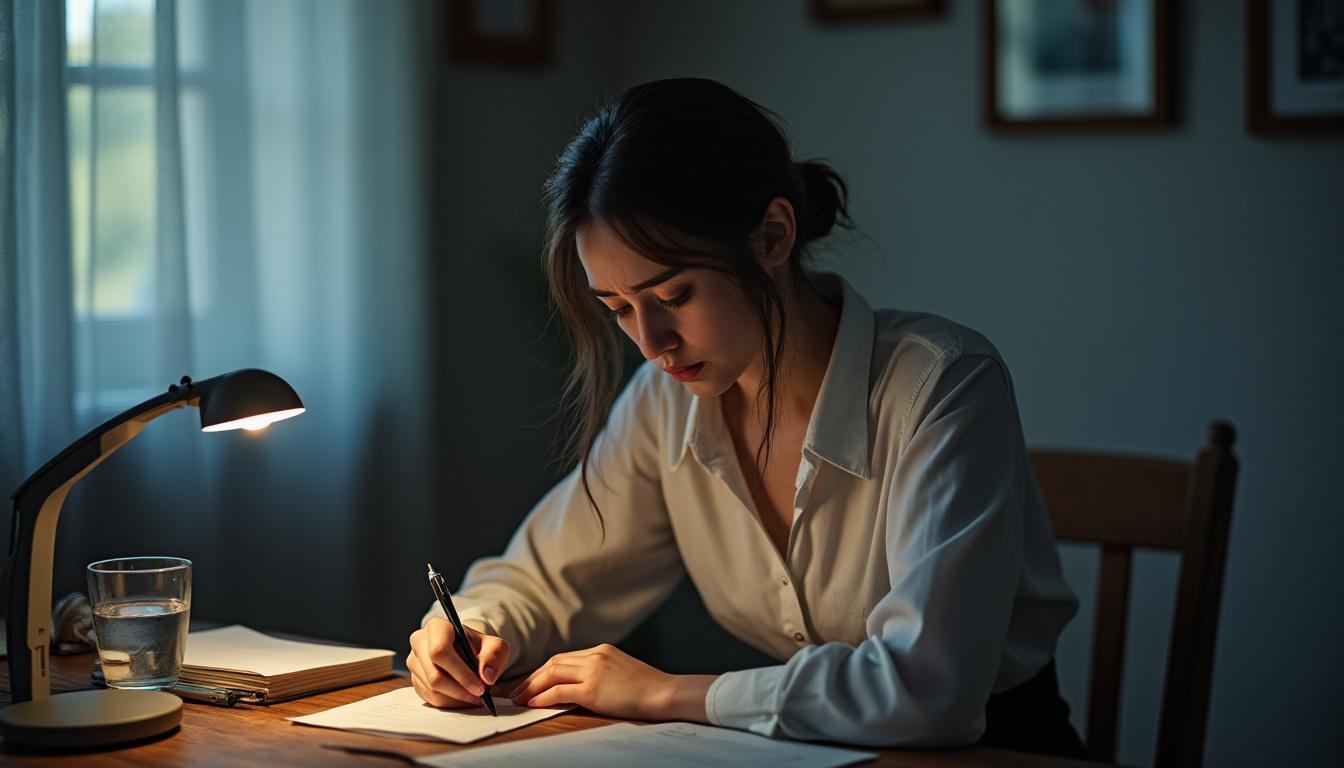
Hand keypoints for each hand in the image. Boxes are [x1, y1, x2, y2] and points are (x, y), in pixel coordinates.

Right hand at [408, 617, 509, 707]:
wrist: (468, 651)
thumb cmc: (479, 647)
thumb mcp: (495, 646)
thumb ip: (494, 656)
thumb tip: (487, 676)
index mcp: (437, 627)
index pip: (440, 651)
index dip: (460, 673)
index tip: (480, 687)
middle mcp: (420, 642)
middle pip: (434, 675)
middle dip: (460, 690)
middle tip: (480, 696)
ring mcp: (414, 662)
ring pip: (432, 690)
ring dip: (457, 698)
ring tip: (475, 697)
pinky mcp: (415, 680)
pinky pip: (430, 699)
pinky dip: (450, 703)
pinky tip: (464, 698)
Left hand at [507, 643, 714, 722]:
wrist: (664, 693)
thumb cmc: (648, 688)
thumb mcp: (623, 671)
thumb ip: (602, 672)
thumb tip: (581, 685)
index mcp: (602, 650)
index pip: (564, 658)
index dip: (544, 670)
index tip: (532, 681)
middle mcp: (595, 656)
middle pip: (553, 663)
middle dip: (532, 678)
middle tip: (517, 691)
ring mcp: (594, 671)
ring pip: (552, 674)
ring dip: (532, 687)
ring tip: (519, 698)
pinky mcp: (593, 689)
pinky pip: (560, 691)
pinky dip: (544, 697)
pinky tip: (534, 704)